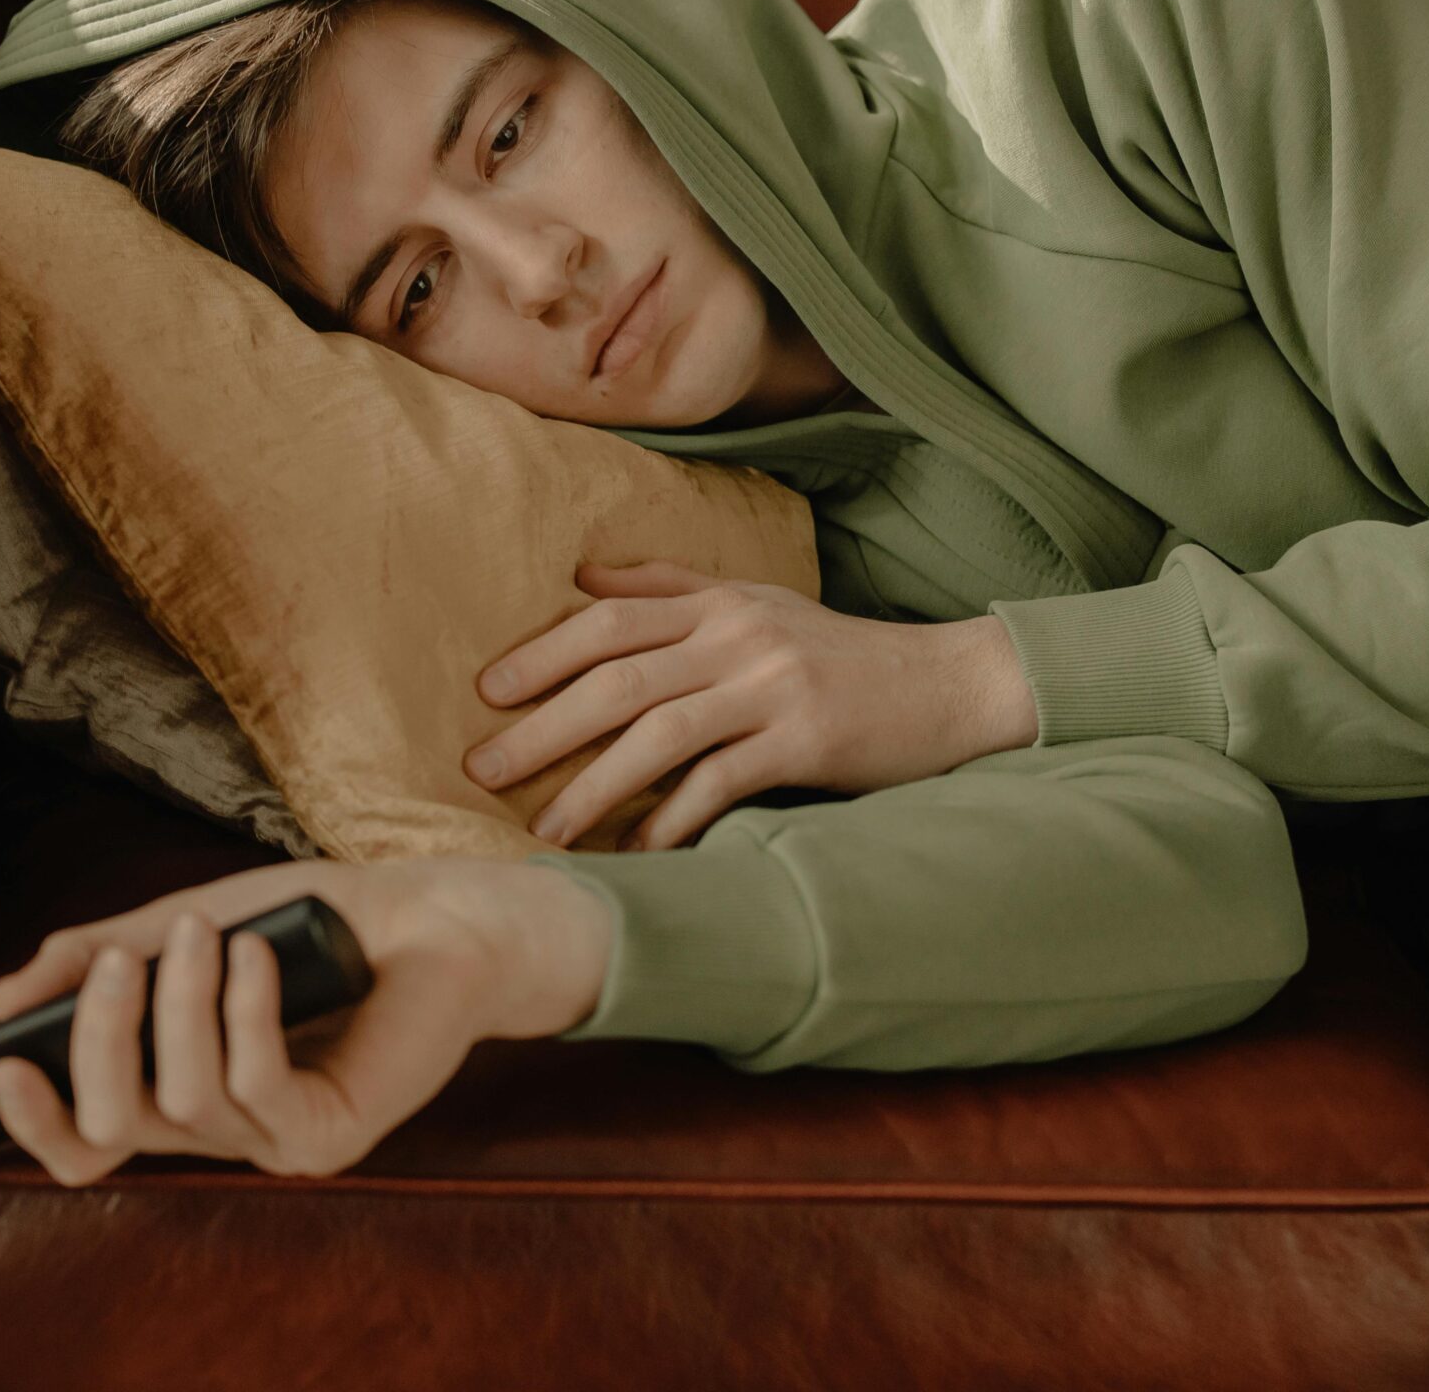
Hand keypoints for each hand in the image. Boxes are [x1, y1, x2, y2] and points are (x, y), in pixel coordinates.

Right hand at [0, 853, 613, 1186]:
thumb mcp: (194, 925)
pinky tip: (257, 956)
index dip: (33, 1119)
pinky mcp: (332, 1133)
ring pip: (180, 1100)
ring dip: (179, 1005)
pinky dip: (244, 1014)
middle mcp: (222, 1130)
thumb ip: (102, 958)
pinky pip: (256, 1088)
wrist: (437, 916)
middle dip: (98, 1039)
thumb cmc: (318, 924)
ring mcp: (276, 1141)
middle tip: (116, 961)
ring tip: (206, 933)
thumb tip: (3, 1001)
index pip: (86, 1143)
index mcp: (182, 1091)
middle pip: (113, 1124)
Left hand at [461, 559, 1040, 852]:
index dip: (542, 654)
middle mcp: (739, 637)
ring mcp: (773, 688)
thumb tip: (581, 577)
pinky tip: (639, 851)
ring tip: (547, 830)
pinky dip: (674, 820)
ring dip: (593, 787)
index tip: (487, 694)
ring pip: (659, 735)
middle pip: (618, 679)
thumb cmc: (839, 652)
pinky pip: (722, 783)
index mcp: (720, 601)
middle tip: (483, 771)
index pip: (610, 619)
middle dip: (543, 728)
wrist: (946, 684)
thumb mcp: (757, 602)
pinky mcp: (806, 740)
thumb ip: (671, 587)